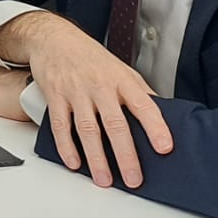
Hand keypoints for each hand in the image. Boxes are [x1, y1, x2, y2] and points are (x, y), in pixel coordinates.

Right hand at [0, 11, 172, 189]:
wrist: (53, 38)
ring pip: (87, 129)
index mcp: (122, 80)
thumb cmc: (90, 56)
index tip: (165, 147)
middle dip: (125, 155)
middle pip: (115, 124)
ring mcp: (76, 92)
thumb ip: (140, 92)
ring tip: (104, 179)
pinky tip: (74, 162)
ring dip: (96, 157)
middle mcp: (100, 86)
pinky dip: (66, 146)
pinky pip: (60, 125)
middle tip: (134, 178)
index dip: (155, 127)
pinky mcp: (55, 97)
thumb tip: (162, 115)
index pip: (144, 105)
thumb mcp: (121, 68)